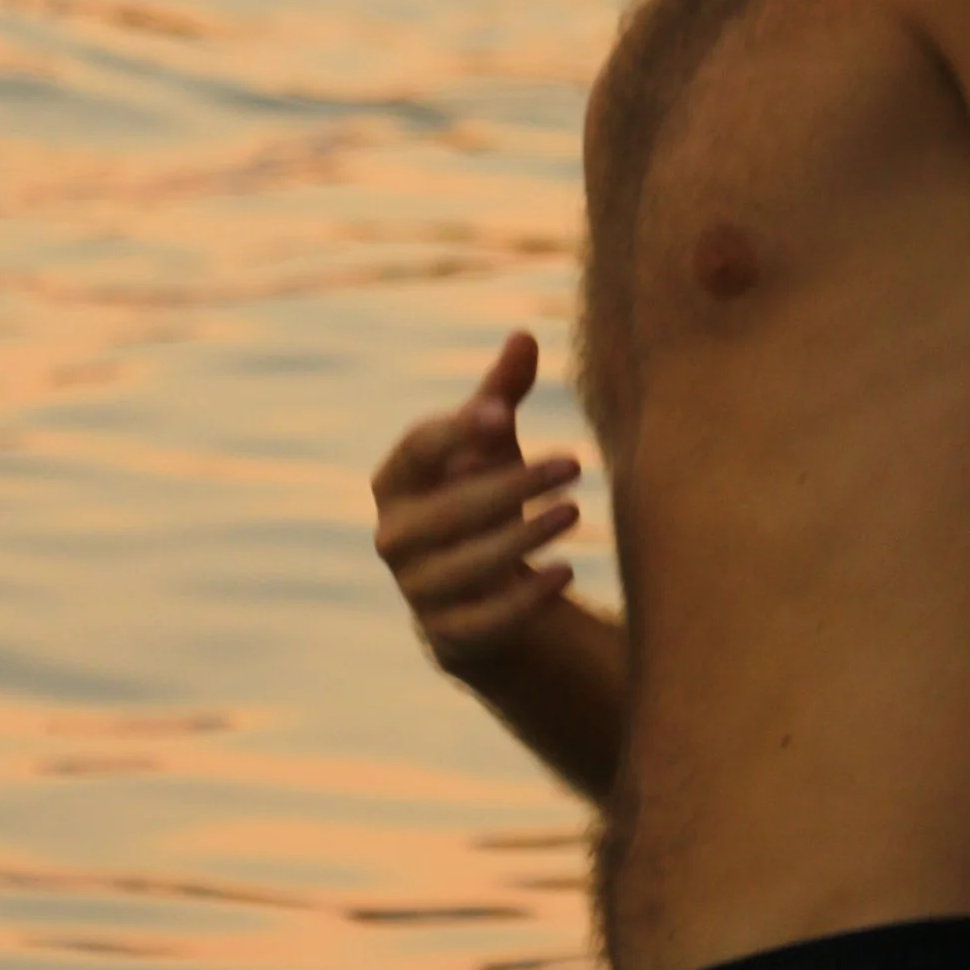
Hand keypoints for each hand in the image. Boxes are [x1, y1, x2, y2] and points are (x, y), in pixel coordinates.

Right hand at [370, 330, 583, 668]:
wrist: (475, 592)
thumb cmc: (479, 495)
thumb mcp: (490, 446)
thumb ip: (501, 396)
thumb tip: (523, 335)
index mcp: (396, 480)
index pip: (418, 450)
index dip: (457, 431)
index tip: (507, 415)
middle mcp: (395, 536)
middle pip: (446, 512)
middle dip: (511, 486)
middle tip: (574, 462)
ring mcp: (416, 589)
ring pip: (463, 567)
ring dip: (520, 539)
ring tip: (574, 511)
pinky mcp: (448, 634)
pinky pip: (482, 621)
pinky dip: (524, 600)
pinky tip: (567, 570)